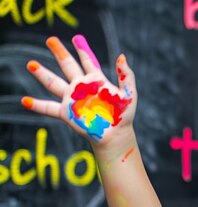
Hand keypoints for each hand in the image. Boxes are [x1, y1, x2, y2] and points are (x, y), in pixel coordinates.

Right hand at [23, 35, 137, 148]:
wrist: (116, 134)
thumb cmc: (124, 115)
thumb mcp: (129, 93)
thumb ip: (126, 75)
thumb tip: (121, 55)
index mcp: (97, 80)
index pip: (88, 61)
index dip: (83, 50)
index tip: (77, 38)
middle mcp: (82, 87)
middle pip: (68, 66)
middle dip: (60, 52)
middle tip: (50, 39)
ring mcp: (72, 99)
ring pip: (54, 83)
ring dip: (42, 74)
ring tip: (31, 64)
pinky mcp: (67, 113)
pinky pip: (49, 107)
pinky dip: (37, 105)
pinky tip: (25, 100)